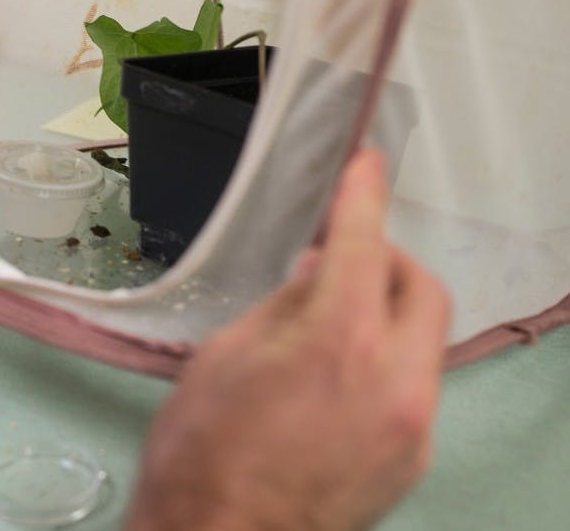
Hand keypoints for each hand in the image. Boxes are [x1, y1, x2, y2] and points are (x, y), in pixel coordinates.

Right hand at [127, 150, 450, 530]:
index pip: (364, 245)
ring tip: (331, 322)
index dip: (362, 196)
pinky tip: (337, 376)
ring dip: (386, 313)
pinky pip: (412, 387)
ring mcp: (411, 426)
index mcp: (338, 343)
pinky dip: (384, 362)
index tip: (364, 165)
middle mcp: (395, 382)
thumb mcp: (225, 356)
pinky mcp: (410, 459)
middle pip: (423, 288)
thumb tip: (315, 278)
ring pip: (424, 340)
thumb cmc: (201, 452)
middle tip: (341, 257)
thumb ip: (283, 306)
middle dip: (387, 259)